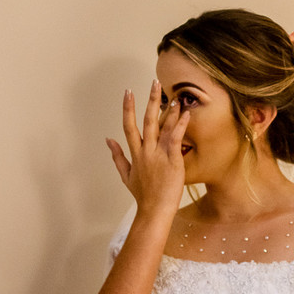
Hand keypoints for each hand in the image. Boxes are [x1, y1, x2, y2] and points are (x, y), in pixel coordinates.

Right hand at [106, 80, 189, 214]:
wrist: (154, 210)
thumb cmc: (143, 195)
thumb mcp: (125, 175)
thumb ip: (117, 156)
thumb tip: (108, 140)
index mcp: (135, 154)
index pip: (128, 126)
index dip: (127, 108)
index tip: (128, 92)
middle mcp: (145, 151)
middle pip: (146, 120)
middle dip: (149, 100)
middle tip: (153, 83)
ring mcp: (159, 154)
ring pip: (162, 127)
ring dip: (168, 110)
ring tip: (173, 95)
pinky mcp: (172, 160)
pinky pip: (176, 138)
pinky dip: (180, 124)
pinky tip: (185, 113)